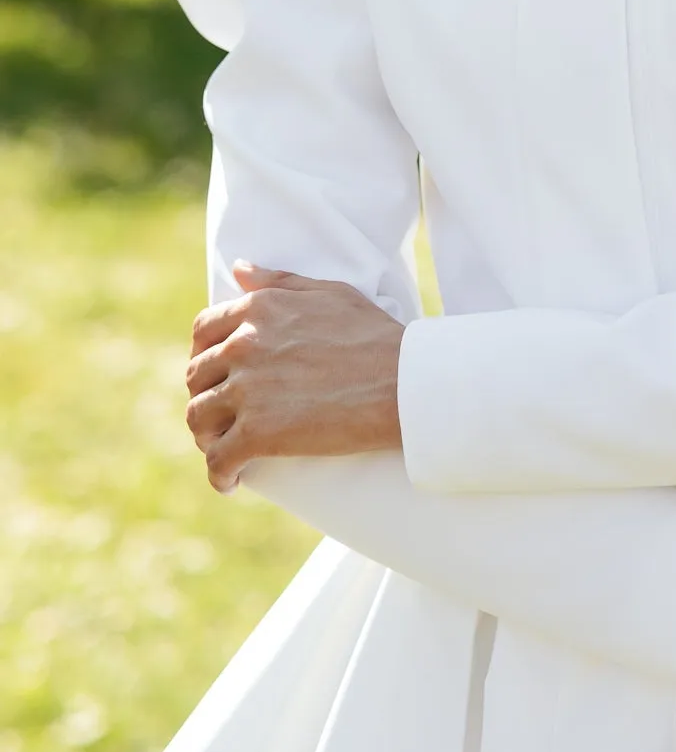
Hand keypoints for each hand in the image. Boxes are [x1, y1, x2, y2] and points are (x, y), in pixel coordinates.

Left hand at [185, 263, 404, 492]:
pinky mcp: (258, 432)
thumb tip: (238, 270)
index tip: (217, 372)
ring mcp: (247, 390)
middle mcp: (244, 345)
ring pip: (198, 418)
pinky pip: (218, 459)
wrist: (402, 381)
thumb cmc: (374, 335)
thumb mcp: (329, 292)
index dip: (204, 353)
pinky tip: (231, 482)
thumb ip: (278, 281)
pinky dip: (220, 475)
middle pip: (197, 376)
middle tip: (224, 415)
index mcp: (259, 309)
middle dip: (206, 396)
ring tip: (225, 448)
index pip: (204, 330)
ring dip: (207, 436)